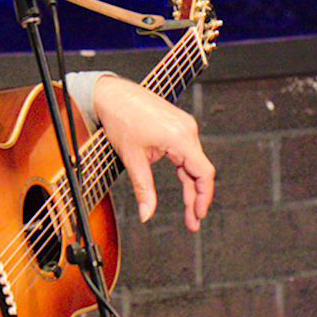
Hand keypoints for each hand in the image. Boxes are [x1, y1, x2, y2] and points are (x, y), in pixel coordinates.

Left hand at [92, 75, 214, 229]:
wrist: (112, 94)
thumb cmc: (121, 118)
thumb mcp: (132, 158)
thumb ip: (143, 189)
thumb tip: (146, 214)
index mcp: (180, 137)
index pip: (203, 173)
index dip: (204, 197)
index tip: (198, 215)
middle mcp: (187, 130)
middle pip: (200, 171)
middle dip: (196, 198)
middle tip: (193, 222)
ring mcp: (184, 127)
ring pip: (193, 164)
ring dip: (191, 187)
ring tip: (189, 210)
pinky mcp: (178, 126)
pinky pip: (187, 153)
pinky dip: (184, 172)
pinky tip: (183, 188)